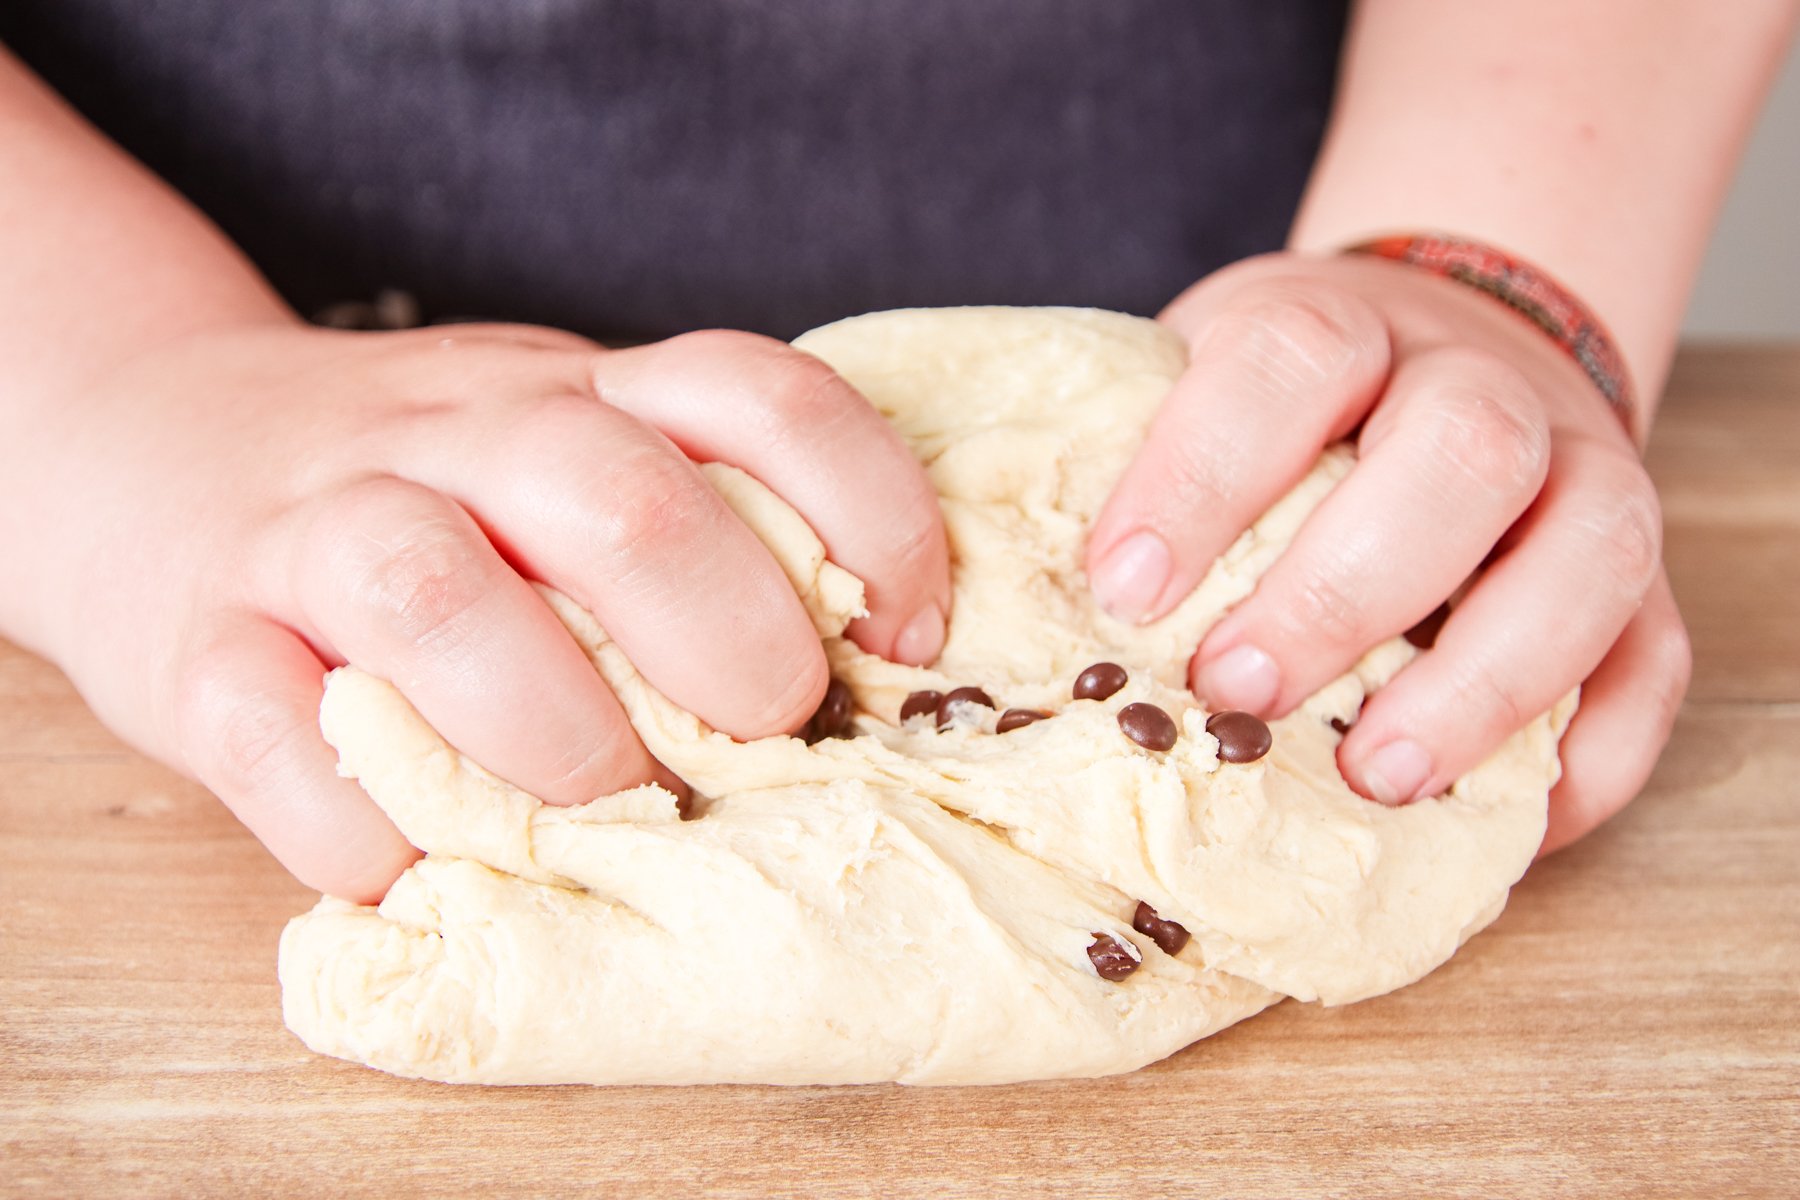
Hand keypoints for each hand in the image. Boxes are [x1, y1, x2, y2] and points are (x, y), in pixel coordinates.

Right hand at [2, 320, 947, 899]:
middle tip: (767, 734)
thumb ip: (689, 521)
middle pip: (618, 497)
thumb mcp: (561, 452)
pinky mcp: (196, 644)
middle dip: (730, 638)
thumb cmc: (426, 491)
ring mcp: (316, 529)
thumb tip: (874, 669)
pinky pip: (276, 736)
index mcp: (577, 395)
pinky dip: (370, 827)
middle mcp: (456, 436)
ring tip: (612, 801)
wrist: (147, 448)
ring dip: (558, 728)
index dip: (870, 511)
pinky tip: (433, 862)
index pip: (757, 396)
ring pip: (437, 596)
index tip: (908, 638)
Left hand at [1085, 252, 1689, 852]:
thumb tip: (1006, 616)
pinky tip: (1504, 820)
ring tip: (1377, 775)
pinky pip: (1652, 662)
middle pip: (1457, 454)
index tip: (1123, 587)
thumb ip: (1143, 470)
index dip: (1203, 472)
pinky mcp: (1642, 577)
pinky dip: (1593, 751)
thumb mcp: (1201, 384)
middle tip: (1236, 689)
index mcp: (1350, 325)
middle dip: (1341, 586)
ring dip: (1483, 677)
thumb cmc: (1287, 408)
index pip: (1289, 357)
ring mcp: (1584, 473)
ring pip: (1585, 554)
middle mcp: (1484, 386)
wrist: (1445, 346)